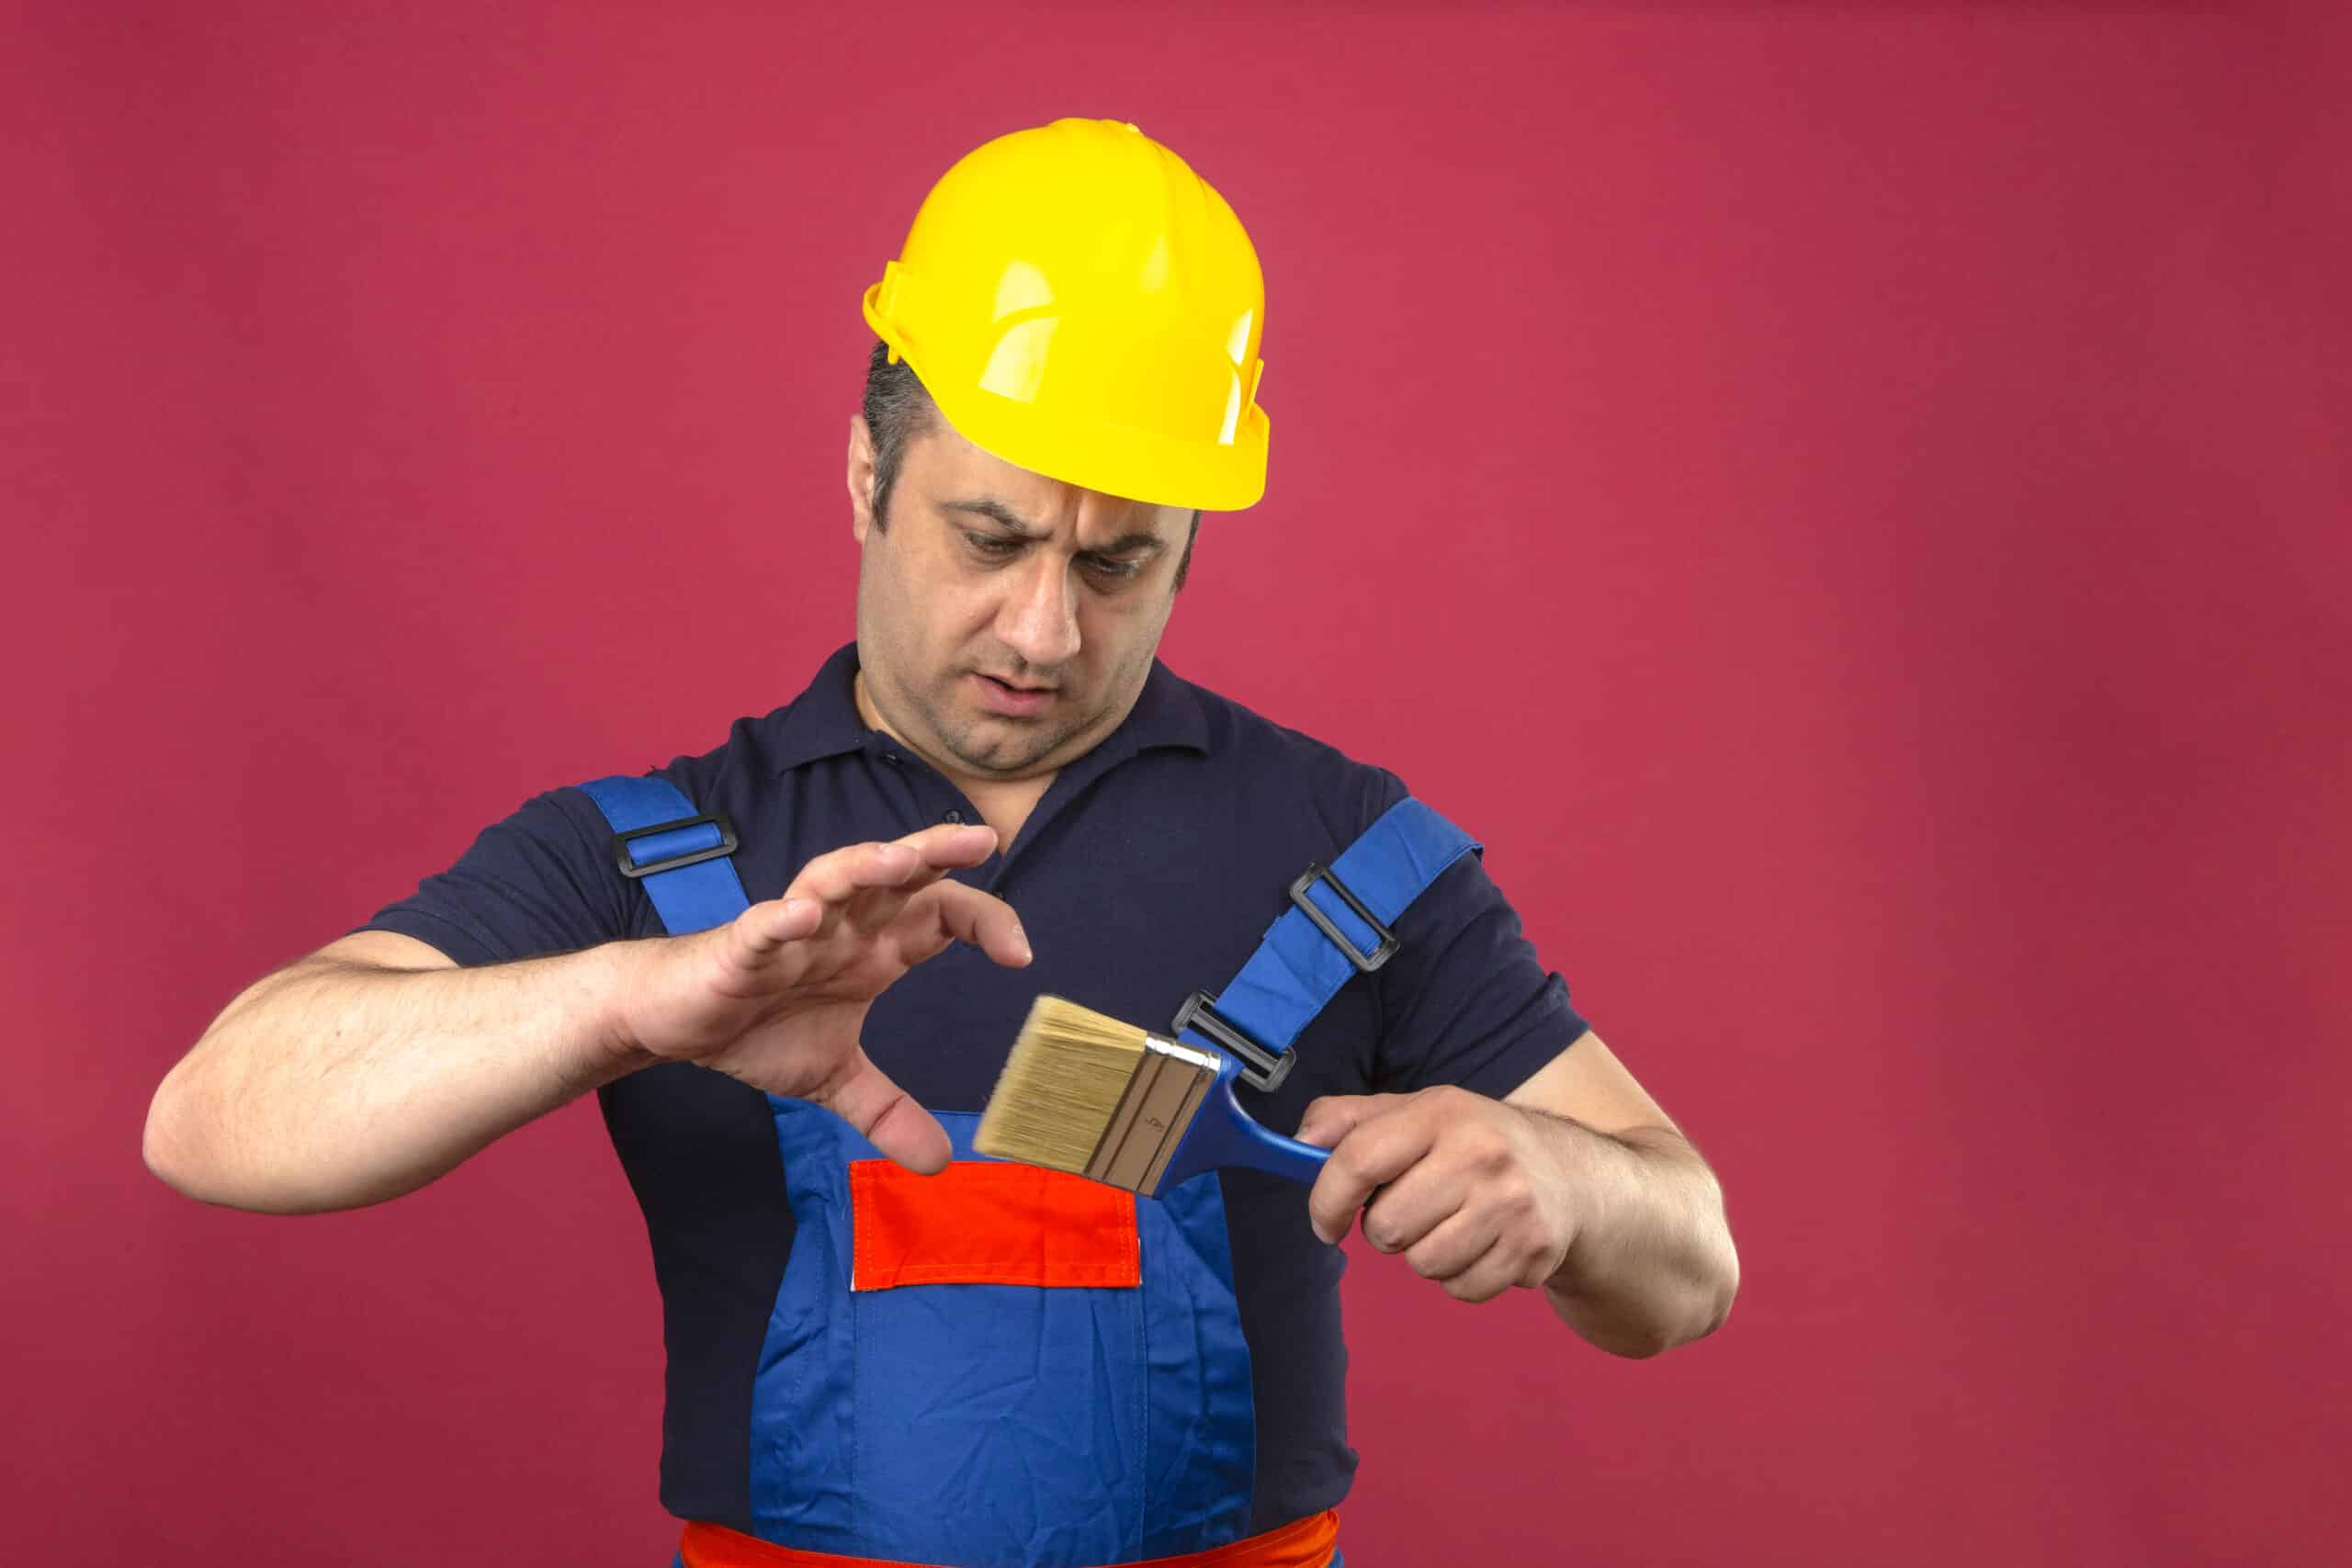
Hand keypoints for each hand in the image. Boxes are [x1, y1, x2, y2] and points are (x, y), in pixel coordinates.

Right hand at [611, 822, 1028, 1173]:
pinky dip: (780, 920)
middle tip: (981, 841)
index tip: (1020, 956)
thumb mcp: (835, 1079)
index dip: (983, 922)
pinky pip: (761, 927)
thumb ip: (888, 1112)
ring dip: (864, 866)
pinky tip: (801, 917)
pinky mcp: (738, 948)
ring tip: (899, 859)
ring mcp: (790, 931)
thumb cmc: (756, 1027)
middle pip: (894, 875)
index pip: (939, 913)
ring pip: (832, 881)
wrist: (674, 1021)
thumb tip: (940, 1162)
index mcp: (872, 947)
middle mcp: (839, 927)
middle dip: (935, 852)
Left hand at [1296, 1086, 1581, 1302]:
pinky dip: (1460, 1277)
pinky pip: (1460, 1290)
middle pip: (1386, 1227)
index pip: (1359, 1159)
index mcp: (1442, 1111)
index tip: (1325, 1222)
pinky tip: (1483, 1244)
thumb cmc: (1473, 1143)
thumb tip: (1295, 1145)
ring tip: (1452, 1224)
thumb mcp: (1416, 1112)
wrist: (1572, 1176)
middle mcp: (1481, 1153)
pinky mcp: (1532, 1249)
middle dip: (1386, 1228)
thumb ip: (1348, 1120)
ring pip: (1422, 1264)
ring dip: (1424, 1254)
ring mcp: (1512, 1204)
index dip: (1326, 1199)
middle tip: (1415, 1209)